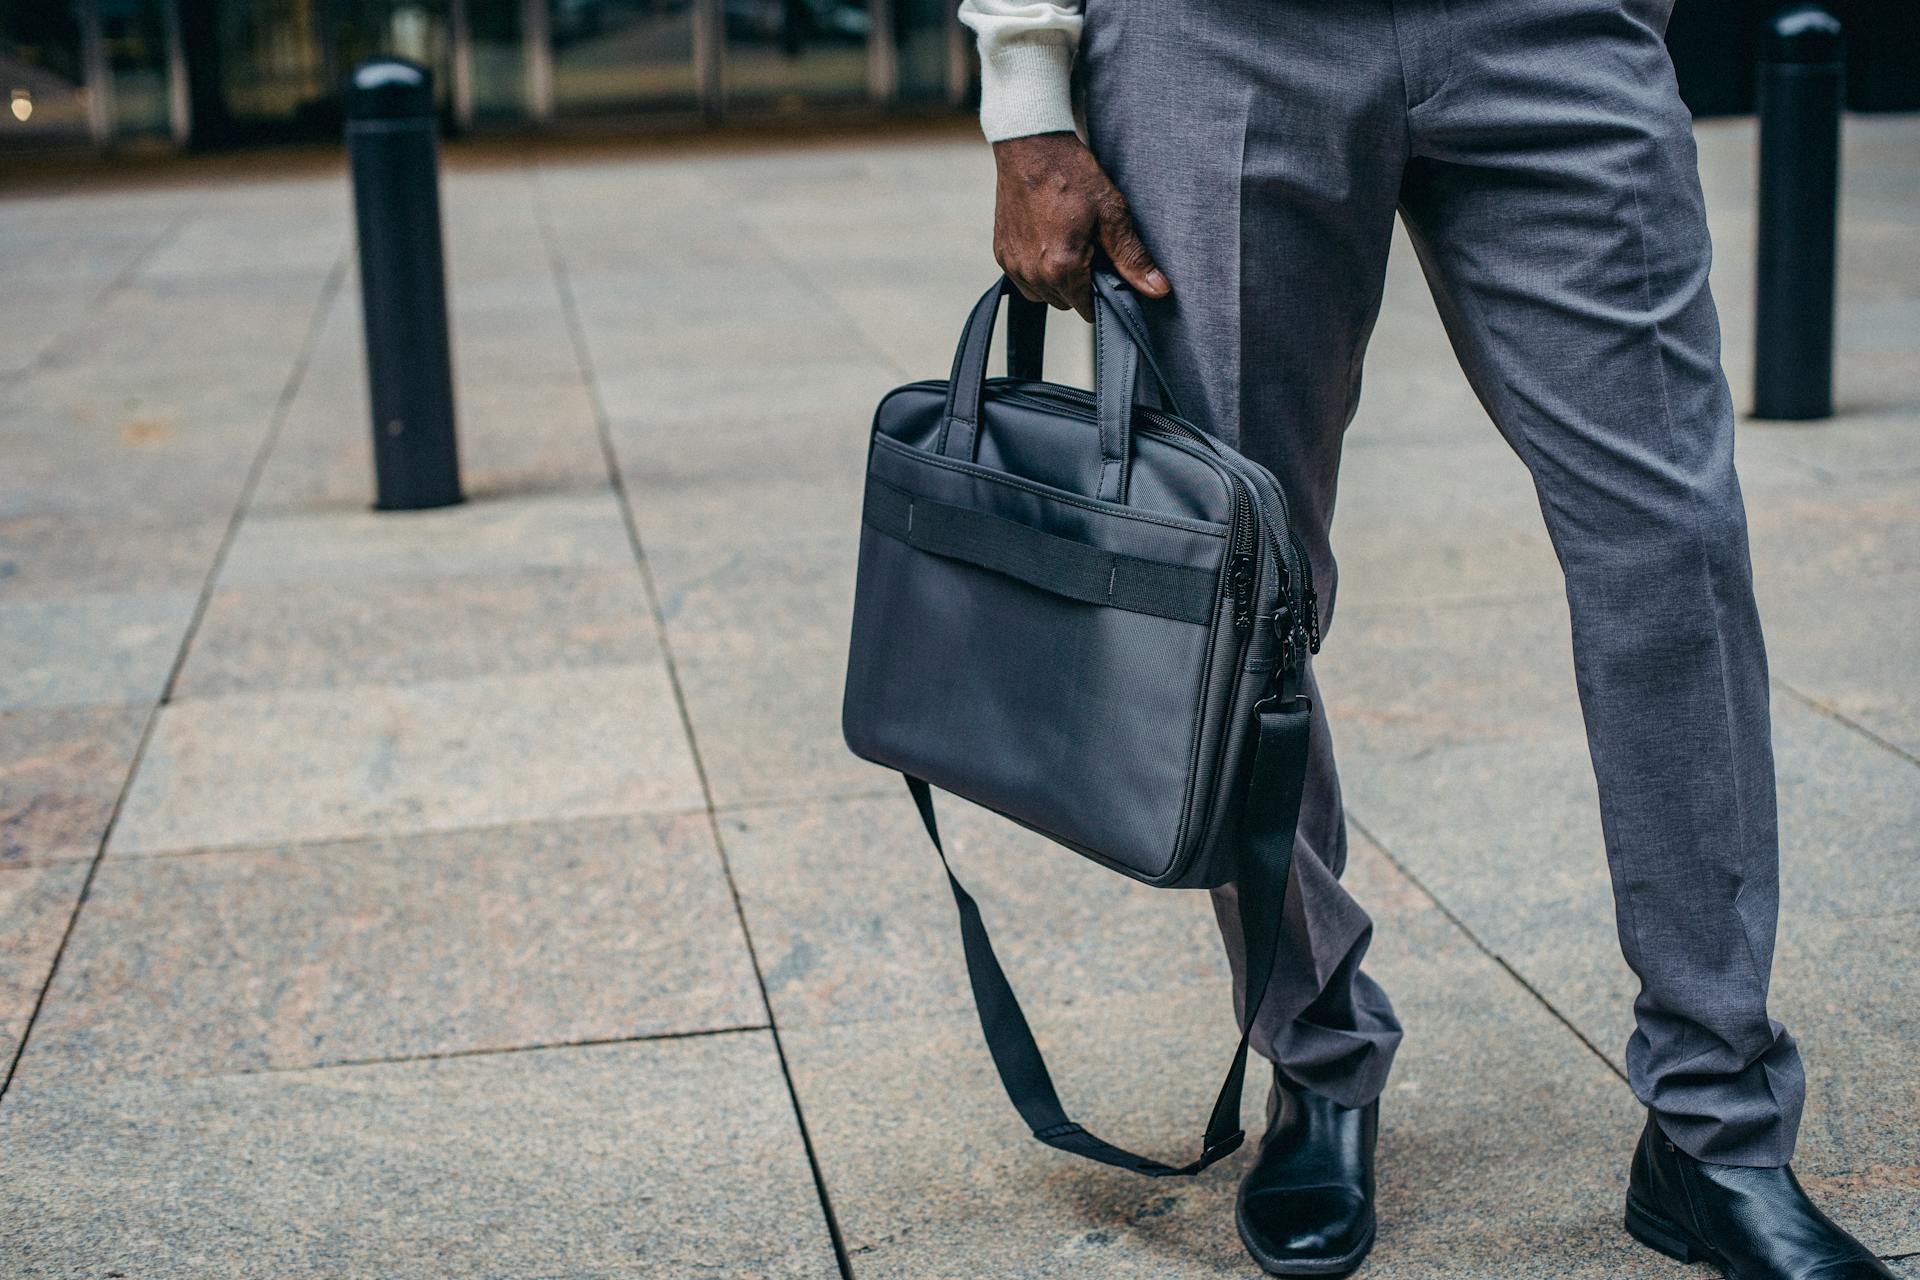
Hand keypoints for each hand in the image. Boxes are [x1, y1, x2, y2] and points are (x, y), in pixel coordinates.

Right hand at [991, 132, 1169, 320]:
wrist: (1031, 144)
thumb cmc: (1071, 173)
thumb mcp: (1112, 213)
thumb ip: (1132, 258)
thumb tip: (1158, 289)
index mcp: (1062, 268)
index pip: (1087, 309)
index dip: (1102, 293)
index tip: (1107, 267)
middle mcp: (1032, 273)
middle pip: (1065, 304)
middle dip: (1080, 286)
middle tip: (1090, 249)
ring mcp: (1012, 264)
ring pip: (1042, 295)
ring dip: (1057, 281)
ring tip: (1068, 244)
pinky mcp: (1001, 253)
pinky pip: (1023, 280)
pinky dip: (1037, 270)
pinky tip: (1049, 241)